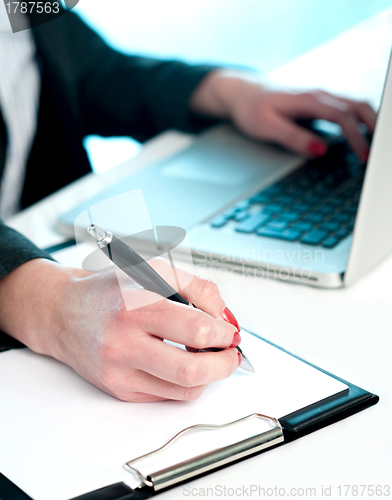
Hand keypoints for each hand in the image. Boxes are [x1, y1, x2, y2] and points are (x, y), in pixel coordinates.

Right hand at [0, 258, 239, 401]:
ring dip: (210, 376)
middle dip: (225, 363)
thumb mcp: (152, 271)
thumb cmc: (109, 291)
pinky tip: (184, 364)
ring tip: (211, 358)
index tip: (229, 330)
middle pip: (192, 368)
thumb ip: (195, 287)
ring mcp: (119, 370)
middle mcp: (124, 341)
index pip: (197, 329)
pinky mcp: (118, 388)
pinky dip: (186, 383)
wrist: (63, 313)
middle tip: (231, 353)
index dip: (224, 332)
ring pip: (183, 389)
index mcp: (136, 305)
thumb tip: (225, 316)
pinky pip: (167, 395)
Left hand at [190, 70, 375, 161]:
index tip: (363, 156)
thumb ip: (292, 138)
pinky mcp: (319, 104)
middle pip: (358, 106)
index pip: (342, 117)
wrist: (242, 93)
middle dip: (373, 128)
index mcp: (307, 99)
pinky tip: (362, 137)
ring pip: (356, 105)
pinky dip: (360, 122)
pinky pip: (347, 110)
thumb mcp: (266, 127)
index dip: (356, 137)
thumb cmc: (251, 109)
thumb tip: (320, 150)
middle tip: (378, 153)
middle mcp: (319, 95)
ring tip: (374, 147)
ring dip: (369, 123)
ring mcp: (321, 98)